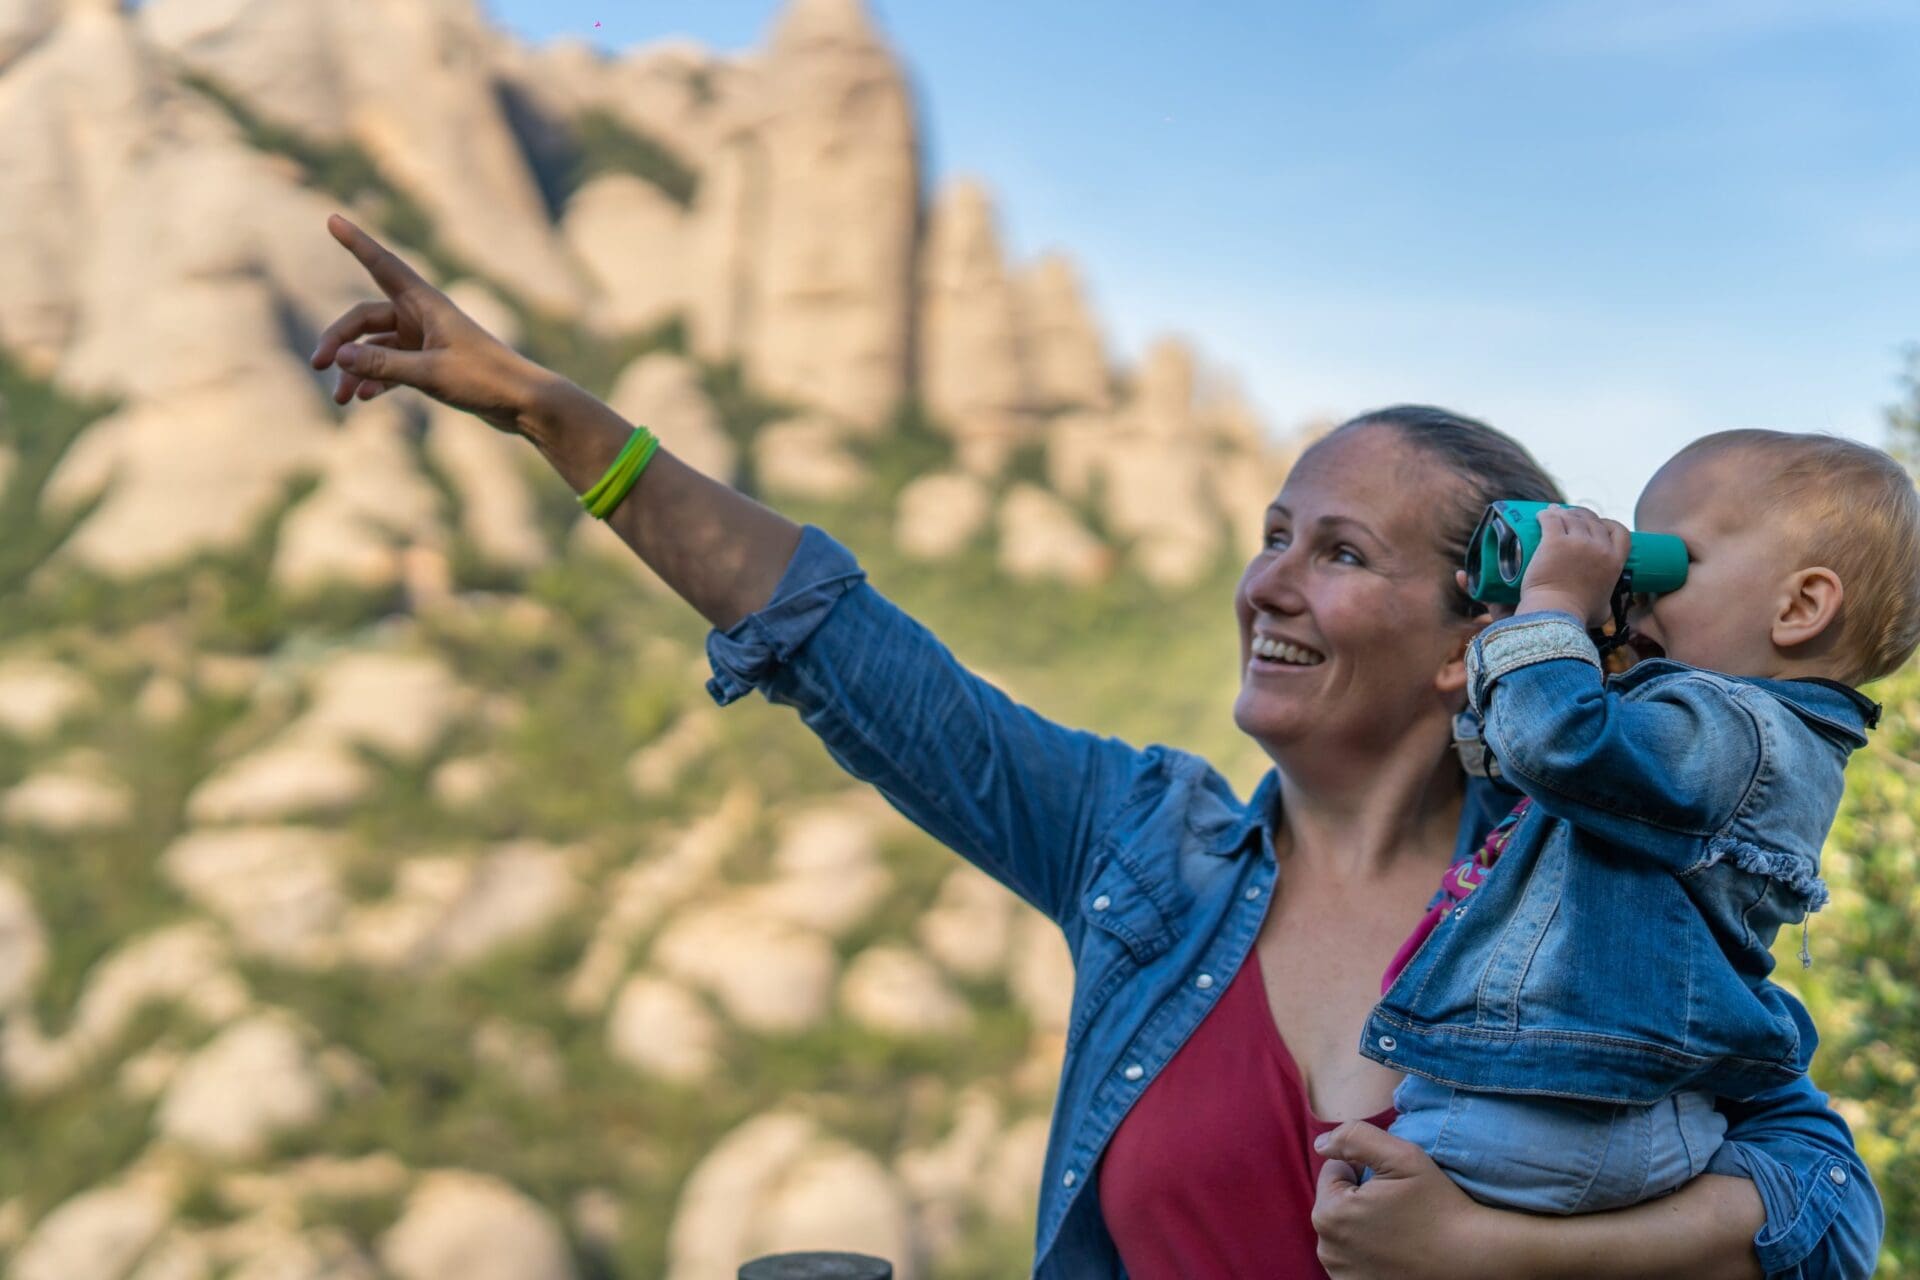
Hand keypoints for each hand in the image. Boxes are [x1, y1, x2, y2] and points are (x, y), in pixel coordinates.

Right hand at [310, 214, 554, 435]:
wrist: (524, 403)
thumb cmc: (485, 380)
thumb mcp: (430, 373)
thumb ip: (382, 365)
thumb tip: (338, 358)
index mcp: (426, 304)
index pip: (382, 265)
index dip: (356, 242)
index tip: (331, 218)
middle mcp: (423, 316)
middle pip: (365, 318)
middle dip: (339, 340)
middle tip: (318, 365)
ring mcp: (426, 340)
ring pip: (375, 348)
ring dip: (356, 369)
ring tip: (340, 399)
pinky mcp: (432, 363)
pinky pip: (392, 366)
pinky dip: (376, 380)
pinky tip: (363, 399)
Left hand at [1313, 1121, 1503, 1278]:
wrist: (1472, 1258)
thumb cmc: (1438, 1205)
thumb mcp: (1402, 1156)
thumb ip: (1354, 1138)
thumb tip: (1322, 1144)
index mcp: (1329, 1213)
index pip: (1335, 1172)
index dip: (1365, 1171)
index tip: (1393, 1187)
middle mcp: (1327, 1249)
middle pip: (1336, 1202)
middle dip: (1360, 1198)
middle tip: (1399, 1208)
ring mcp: (1340, 1274)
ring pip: (1344, 1230)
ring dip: (1363, 1224)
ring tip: (1399, 1230)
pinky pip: (1353, 1256)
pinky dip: (1368, 1251)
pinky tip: (1396, 1252)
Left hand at [1516, 504, 1629, 626]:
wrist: (1555, 613)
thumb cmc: (1578, 615)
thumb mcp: (1603, 609)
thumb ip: (1607, 601)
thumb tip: (1604, 603)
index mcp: (1614, 562)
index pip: (1620, 531)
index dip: (1608, 524)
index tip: (1597, 524)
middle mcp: (1599, 548)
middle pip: (1593, 521)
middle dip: (1582, 516)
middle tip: (1569, 517)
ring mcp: (1577, 542)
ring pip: (1572, 517)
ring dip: (1564, 513)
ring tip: (1554, 513)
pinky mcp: (1554, 541)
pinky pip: (1552, 519)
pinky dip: (1546, 514)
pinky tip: (1541, 514)